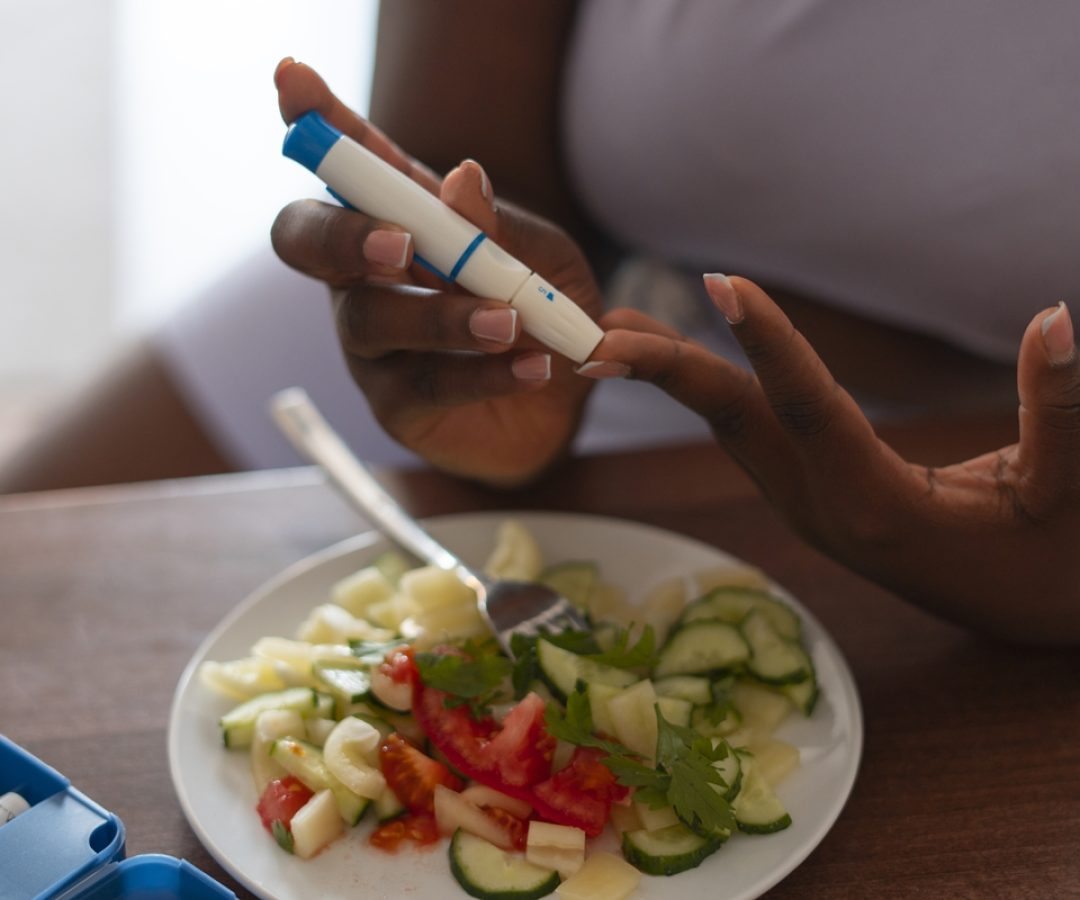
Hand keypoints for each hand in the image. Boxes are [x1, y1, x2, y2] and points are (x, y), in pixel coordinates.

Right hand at [271, 60, 601, 485]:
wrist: (567, 405)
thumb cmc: (544, 315)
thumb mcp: (543, 259)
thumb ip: (500, 227)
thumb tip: (461, 179)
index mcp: (400, 222)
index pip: (350, 167)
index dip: (318, 124)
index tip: (293, 80)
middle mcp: (366, 278)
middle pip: (306, 240)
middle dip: (344, 233)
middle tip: (402, 245)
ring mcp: (372, 344)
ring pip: (370, 319)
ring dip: (441, 316)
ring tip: (509, 321)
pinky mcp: (395, 405)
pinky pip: (424, 384)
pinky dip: (480, 373)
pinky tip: (532, 367)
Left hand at [586, 275, 1079, 643]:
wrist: (1032, 618)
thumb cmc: (1060, 557)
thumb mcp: (1075, 489)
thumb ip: (1064, 406)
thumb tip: (1056, 317)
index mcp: (882, 508)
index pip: (810, 409)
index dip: (767, 343)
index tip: (719, 283)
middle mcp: (827, 510)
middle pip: (738, 423)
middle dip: (667, 371)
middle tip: (598, 327)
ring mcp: (811, 509)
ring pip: (734, 431)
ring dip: (675, 378)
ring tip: (617, 326)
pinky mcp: (813, 501)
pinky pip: (751, 438)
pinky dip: (710, 394)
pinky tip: (682, 361)